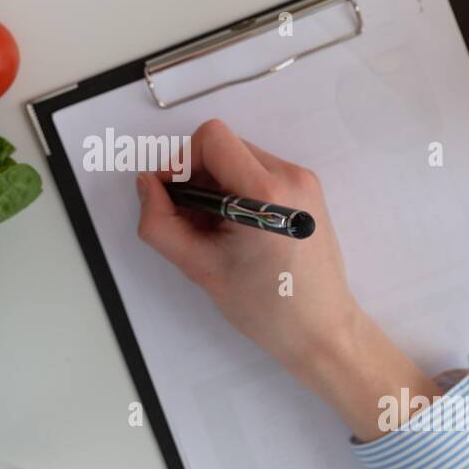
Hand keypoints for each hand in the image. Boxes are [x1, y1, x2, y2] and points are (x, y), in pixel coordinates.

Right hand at [135, 119, 436, 438]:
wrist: (321, 329)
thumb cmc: (266, 307)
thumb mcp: (199, 268)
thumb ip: (160, 223)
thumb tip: (147, 184)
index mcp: (267, 193)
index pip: (211, 138)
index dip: (180, 161)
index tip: (173, 195)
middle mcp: (292, 177)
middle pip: (224, 146)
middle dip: (197, 177)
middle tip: (191, 222)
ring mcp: (304, 182)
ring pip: (239, 158)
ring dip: (216, 185)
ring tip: (215, 232)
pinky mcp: (307, 191)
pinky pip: (258, 172)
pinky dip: (237, 191)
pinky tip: (236, 230)